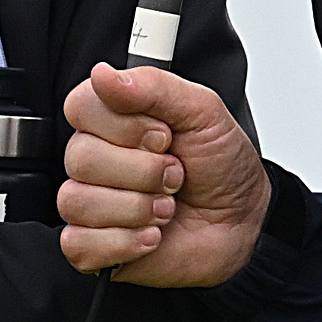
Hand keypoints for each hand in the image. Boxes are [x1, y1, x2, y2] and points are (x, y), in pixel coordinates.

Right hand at [57, 63, 265, 287]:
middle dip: (143, 172)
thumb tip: (103, 75)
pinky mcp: (93, 246)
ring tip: (166, 208)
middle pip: (80, 157)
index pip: (80, 107)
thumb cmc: (222, 168)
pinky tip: (151, 235)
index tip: (163, 136)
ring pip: (77, 202)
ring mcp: (92, 204)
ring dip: (137, 208)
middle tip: (174, 174)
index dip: (123, 126)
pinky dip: (124, 242)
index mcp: (114, 121)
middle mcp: (97, 160)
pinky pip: (78, 244)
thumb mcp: (203, 112)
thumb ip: (154, 87)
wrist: (244, 222)